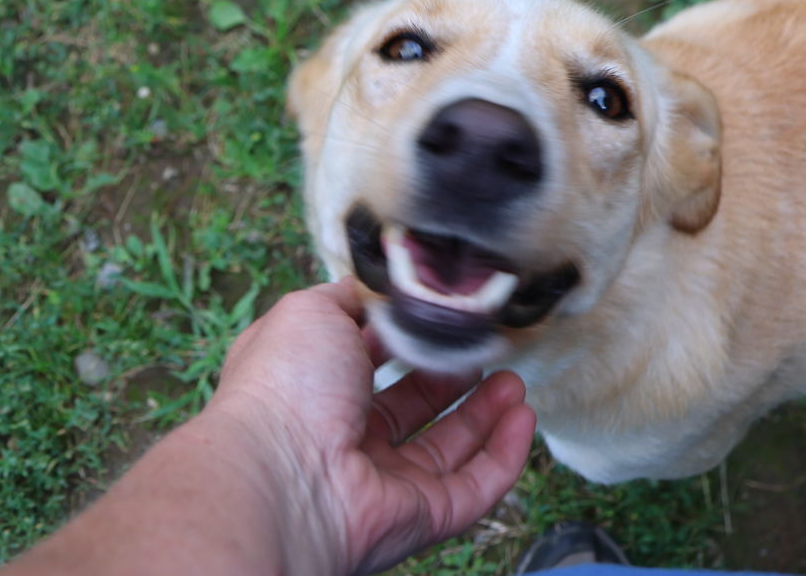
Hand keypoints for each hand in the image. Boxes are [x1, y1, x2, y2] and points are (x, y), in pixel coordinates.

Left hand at [204, 281, 536, 574]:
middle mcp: (343, 435)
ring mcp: (382, 479)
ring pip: (447, 448)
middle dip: (449, 378)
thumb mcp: (309, 312)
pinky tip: (522, 418)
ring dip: (486, 413)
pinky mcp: (419, 515)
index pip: (365, 361)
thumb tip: (374, 291)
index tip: (438, 316)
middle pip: (409, 406)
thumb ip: (347, 298)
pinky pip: (472, 488)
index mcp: (312, 388)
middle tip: (481, 349)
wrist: (283, 472)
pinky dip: (503, 456)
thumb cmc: (286, 386)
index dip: (401, 338)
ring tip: (513, 380)